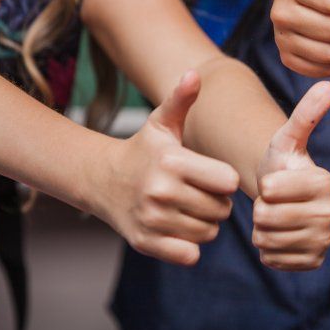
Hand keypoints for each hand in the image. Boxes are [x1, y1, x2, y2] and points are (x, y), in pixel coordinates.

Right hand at [101, 72, 239, 265]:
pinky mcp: (145, 243)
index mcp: (172, 162)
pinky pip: (189, 254)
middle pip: (221, 209)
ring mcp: (152, 220)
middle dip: (218, 203)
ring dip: (206, 223)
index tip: (213, 175)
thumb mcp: (162, 123)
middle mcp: (161, 192)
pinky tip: (181, 228)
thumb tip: (194, 74)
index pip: (227, 182)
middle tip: (202, 193)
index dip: (225, 180)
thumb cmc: (145, 149)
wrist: (102, 181)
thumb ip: (181, 99)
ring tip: (191, 208)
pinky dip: (191, 246)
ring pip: (209, 233)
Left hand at [254, 82, 329, 270]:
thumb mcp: (288, 136)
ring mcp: (325, 241)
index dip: (263, 186)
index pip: (272, 190)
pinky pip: (272, 260)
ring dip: (261, 229)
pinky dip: (267, 249)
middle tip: (272, 201)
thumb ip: (306, 113)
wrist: (282, 196)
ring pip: (268, 240)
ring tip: (274, 215)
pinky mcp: (313, 262)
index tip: (275, 180)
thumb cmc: (283, 162)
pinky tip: (277, 235)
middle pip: (268, 217)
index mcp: (327, 182)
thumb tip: (329, 84)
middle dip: (260, 209)